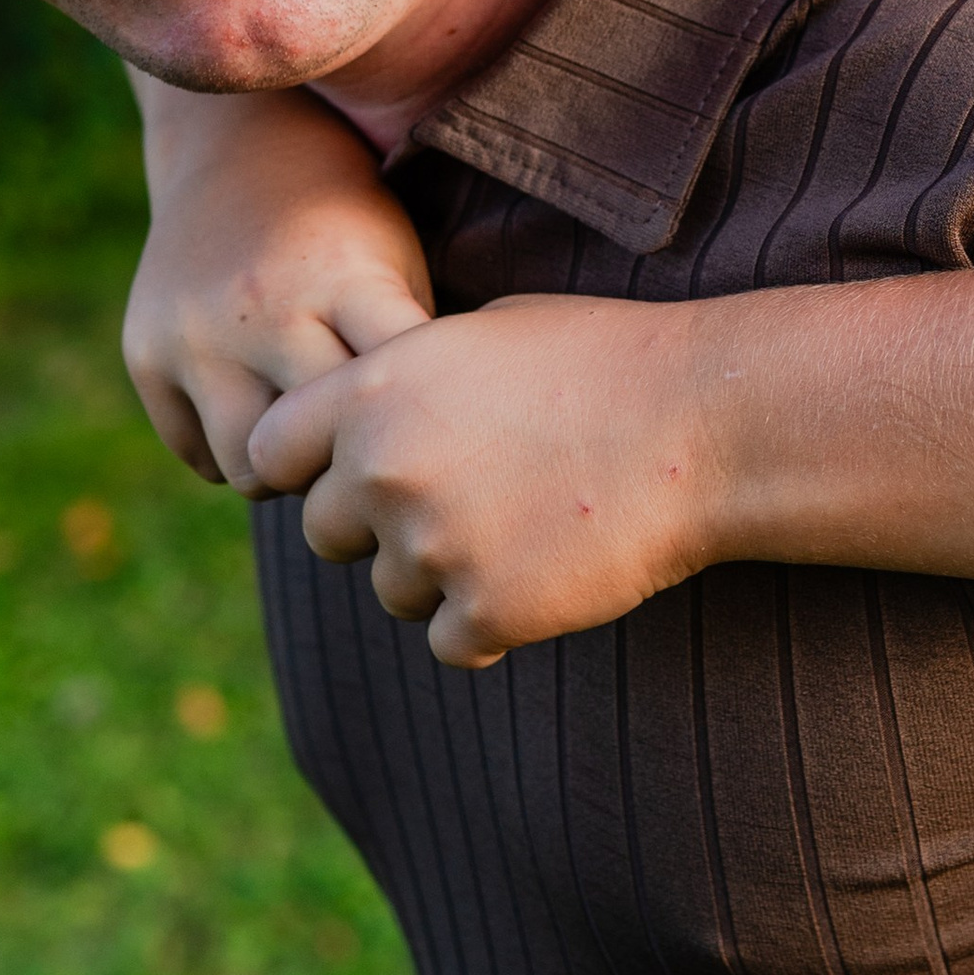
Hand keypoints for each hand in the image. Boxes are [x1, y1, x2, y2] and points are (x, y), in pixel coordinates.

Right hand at [123, 77, 433, 489]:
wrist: (239, 150)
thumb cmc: (346, 228)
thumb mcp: (397, 263)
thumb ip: (410, 356)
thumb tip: (436, 457)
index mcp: (343, 281)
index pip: (389, 393)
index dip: (414, 428)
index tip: (425, 432)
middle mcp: (262, 311)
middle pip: (318, 449)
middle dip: (346, 459)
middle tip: (365, 446)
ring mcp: (194, 337)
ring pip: (251, 468)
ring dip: (287, 464)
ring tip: (311, 430)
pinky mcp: (145, 356)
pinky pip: (201, 456)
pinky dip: (234, 450)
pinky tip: (260, 406)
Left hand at [246, 296, 712, 665]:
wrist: (704, 424)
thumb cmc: (604, 360)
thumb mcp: (484, 333)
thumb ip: (405, 375)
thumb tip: (359, 410)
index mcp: (373, 389)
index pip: (269, 450)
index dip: (306, 464)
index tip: (347, 469)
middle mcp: (385, 470)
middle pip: (325, 532)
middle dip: (377, 527)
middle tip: (459, 504)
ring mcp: (433, 546)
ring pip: (391, 591)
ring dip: (439, 575)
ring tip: (521, 528)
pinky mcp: (486, 612)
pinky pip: (451, 641)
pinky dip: (490, 621)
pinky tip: (545, 574)